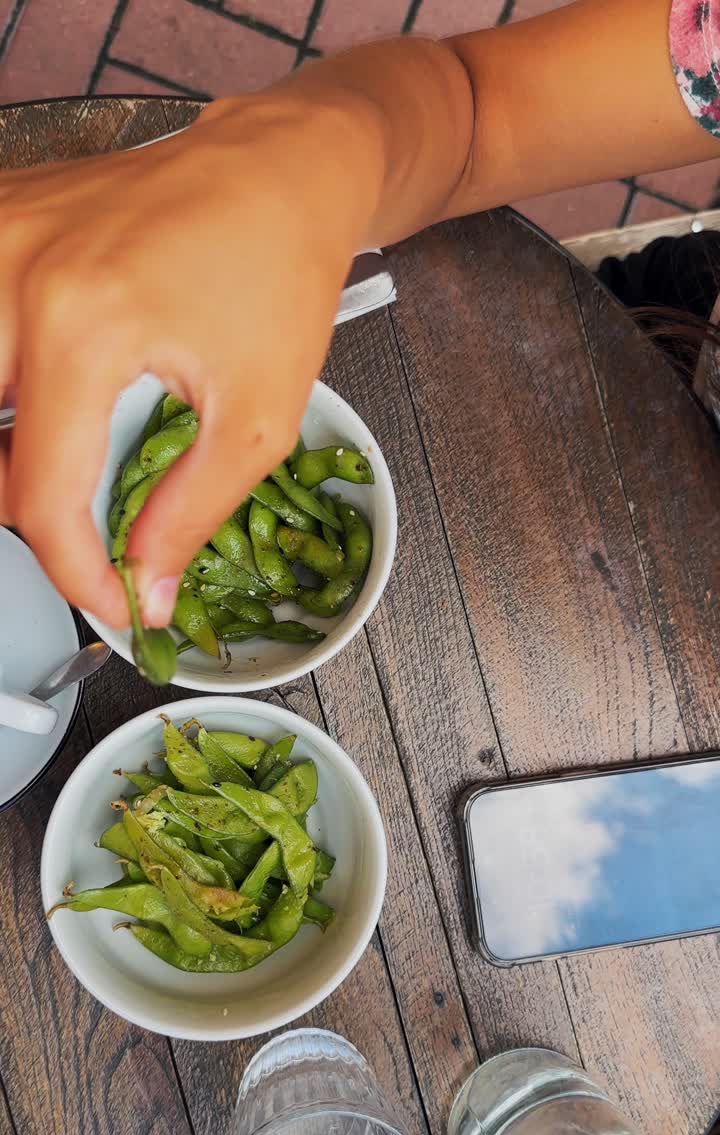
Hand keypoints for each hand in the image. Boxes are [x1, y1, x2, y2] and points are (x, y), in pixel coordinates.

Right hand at [0, 89, 383, 625]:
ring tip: (70, 457)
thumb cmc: (281, 269)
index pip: (39, 494)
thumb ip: (190, 514)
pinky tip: (48, 396)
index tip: (112, 595)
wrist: (282, 167)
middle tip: (90, 524)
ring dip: (7, 446)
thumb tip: (145, 586)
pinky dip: (2, 384)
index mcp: (81, 327)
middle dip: (29, 508)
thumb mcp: (258, 415)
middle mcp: (15, 274)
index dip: (75, 570)